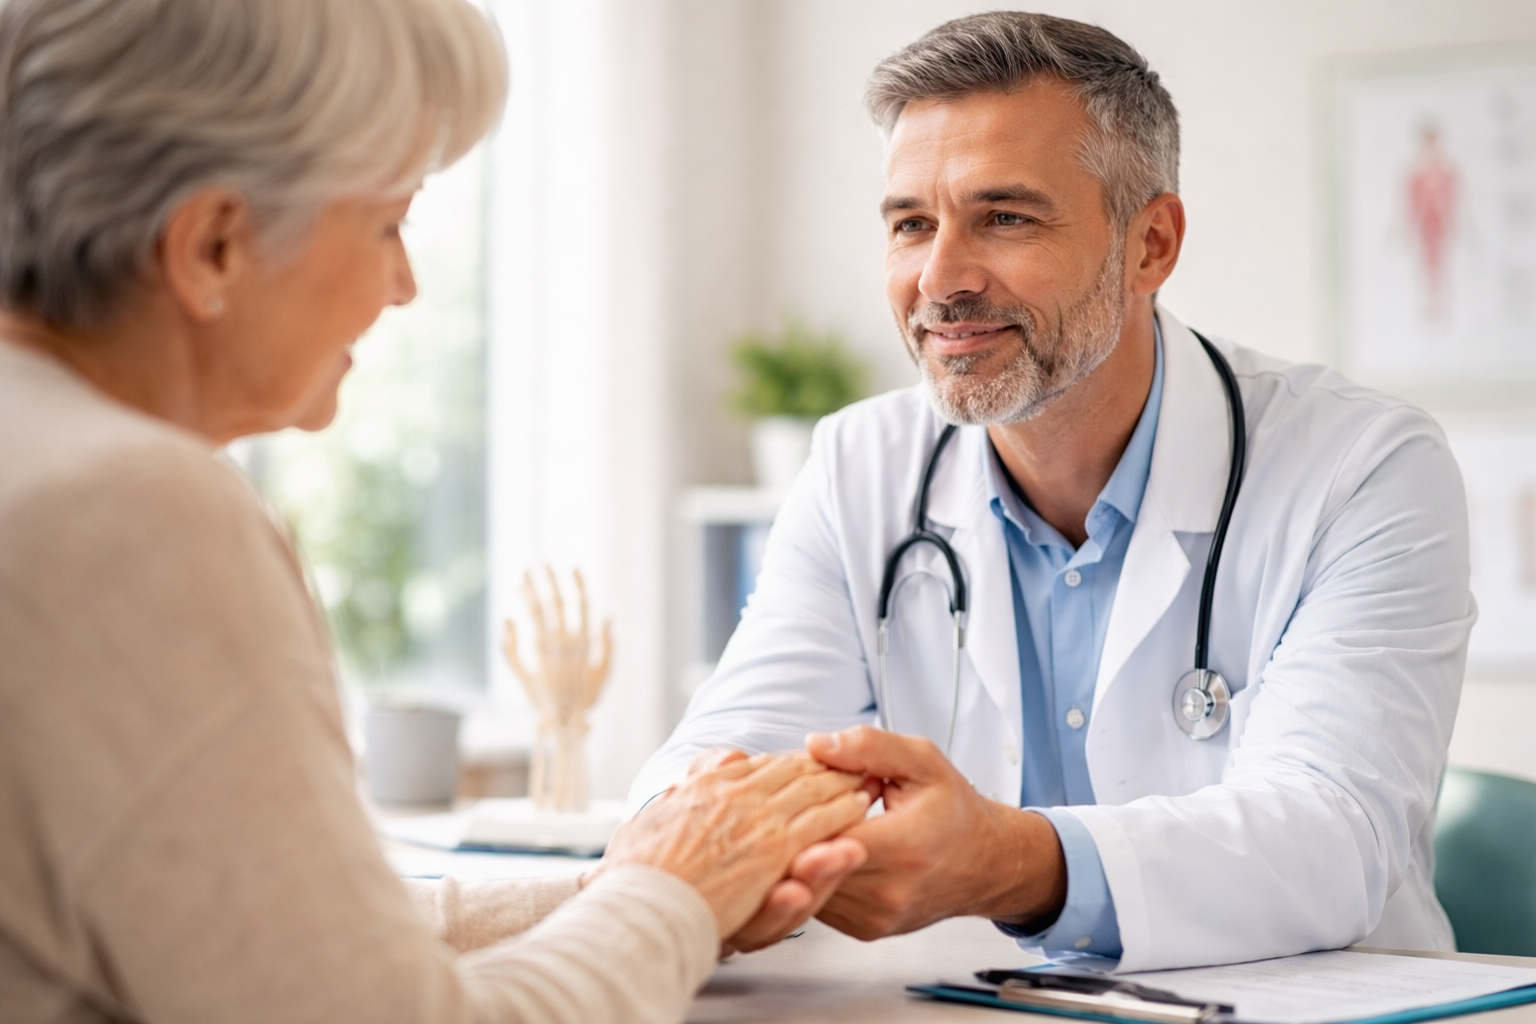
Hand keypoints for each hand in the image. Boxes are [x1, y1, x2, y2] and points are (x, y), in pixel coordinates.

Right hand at [600, 753, 873, 939]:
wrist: (642, 904)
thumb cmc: (635, 876)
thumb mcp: (643, 825)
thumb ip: (669, 803)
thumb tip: (681, 785)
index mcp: (705, 788)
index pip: (756, 768)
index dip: (784, 764)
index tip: (803, 759)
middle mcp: (734, 797)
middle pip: (789, 773)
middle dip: (821, 766)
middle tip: (847, 760)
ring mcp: (757, 822)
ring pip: (810, 793)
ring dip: (839, 784)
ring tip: (862, 779)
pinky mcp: (774, 851)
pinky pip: (818, 825)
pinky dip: (842, 812)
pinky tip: (859, 808)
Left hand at [804, 726, 1066, 940]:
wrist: (986, 863)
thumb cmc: (953, 809)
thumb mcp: (922, 761)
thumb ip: (868, 747)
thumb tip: (815, 744)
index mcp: (904, 846)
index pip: (827, 835)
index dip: (802, 808)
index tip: (797, 784)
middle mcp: (889, 891)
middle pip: (809, 864)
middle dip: (792, 829)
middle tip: (791, 800)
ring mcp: (874, 917)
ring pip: (806, 886)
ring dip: (796, 854)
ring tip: (803, 820)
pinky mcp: (863, 929)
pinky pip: (817, 901)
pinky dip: (809, 873)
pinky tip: (816, 846)